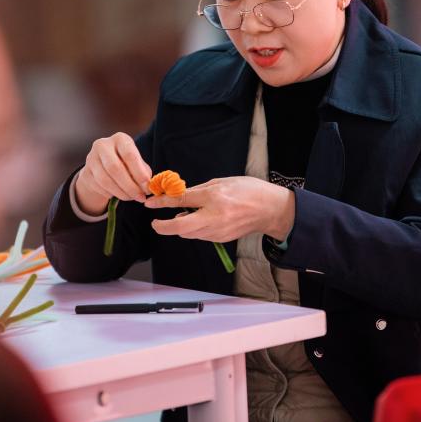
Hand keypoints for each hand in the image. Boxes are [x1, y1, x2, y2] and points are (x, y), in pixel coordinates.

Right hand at [73, 133, 151, 215]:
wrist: (103, 167)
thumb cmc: (126, 163)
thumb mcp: (137, 163)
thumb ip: (143, 173)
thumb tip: (147, 188)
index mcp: (120, 139)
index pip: (129, 154)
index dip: (139, 172)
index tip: (147, 186)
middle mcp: (103, 145)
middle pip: (115, 168)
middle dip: (130, 186)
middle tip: (140, 197)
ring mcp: (91, 158)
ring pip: (105, 180)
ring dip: (121, 193)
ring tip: (132, 197)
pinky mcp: (85, 173)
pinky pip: (99, 187)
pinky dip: (112, 194)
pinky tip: (120, 194)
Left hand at [145, 176, 294, 243]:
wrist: (269, 209)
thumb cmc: (248, 191)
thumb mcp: (222, 182)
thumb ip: (198, 190)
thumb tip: (179, 196)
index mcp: (214, 197)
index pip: (181, 200)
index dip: (162, 202)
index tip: (150, 203)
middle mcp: (214, 217)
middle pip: (180, 227)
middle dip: (163, 227)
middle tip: (155, 223)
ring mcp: (218, 231)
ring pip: (188, 233)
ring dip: (180, 226)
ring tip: (181, 215)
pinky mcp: (221, 239)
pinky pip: (200, 235)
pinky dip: (193, 229)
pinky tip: (198, 220)